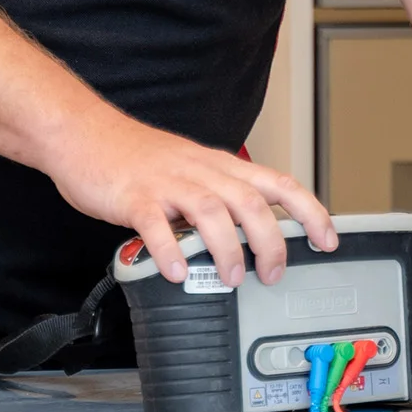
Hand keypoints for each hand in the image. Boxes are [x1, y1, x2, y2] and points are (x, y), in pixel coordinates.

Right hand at [43, 110, 335, 287]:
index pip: (277, 183)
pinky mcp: (133, 196)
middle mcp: (199, 171)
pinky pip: (155, 224)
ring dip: (228, 249)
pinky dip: (170, 250)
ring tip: (231, 278)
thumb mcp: (190, 168)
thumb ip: (218, 195)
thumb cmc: (135, 156)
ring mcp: (166, 182)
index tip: (328, 239)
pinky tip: (176, 272)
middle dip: (271, 242)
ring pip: (211, 211)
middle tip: (272, 273)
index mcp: (217, 166)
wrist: (83, 132)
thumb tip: (250, 233)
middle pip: (250, 201)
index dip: (309, 211)